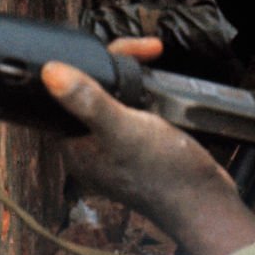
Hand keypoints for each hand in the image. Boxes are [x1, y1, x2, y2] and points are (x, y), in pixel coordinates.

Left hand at [44, 37, 254, 254]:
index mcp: (74, 146)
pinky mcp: (139, 149)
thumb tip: (48, 72)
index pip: (67, 92)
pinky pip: (134, 111)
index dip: (85, 63)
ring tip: (152, 63)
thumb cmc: (163, 173)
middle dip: (115, 65)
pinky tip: (160, 91)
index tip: (113, 50)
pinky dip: (146, 95)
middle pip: (91, 91)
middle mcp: (90, 147)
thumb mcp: (122, 129)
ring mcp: (115, 149)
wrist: (206, 204)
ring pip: (115, 98)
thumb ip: (88, 101)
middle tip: (144, 51)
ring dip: (133, 78)